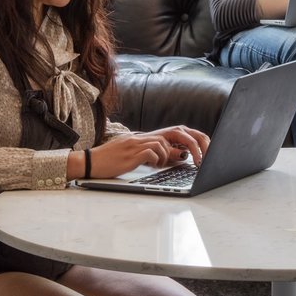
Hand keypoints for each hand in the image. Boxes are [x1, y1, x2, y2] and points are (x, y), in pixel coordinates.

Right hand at [89, 126, 209, 178]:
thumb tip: (179, 155)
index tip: (207, 148)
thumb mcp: (137, 155)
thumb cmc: (112, 161)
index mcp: (147, 136)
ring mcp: (137, 143)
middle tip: (202, 159)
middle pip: (178, 132)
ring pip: (165, 143)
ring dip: (167, 156)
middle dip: (195, 144)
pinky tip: (148, 164)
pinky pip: (152, 152)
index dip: (195, 137)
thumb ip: (157, 152)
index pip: (178, 130)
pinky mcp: (131, 153)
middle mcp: (144, 136)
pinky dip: (156, 159)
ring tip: (155, 164)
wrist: (89, 162)